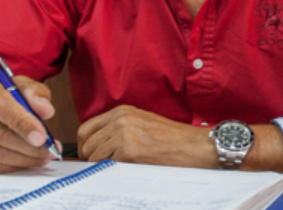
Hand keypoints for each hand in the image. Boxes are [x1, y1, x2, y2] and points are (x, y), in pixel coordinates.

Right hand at [0, 75, 59, 172]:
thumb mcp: (16, 86)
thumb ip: (34, 92)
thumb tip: (46, 110)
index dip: (22, 123)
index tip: (42, 136)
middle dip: (29, 146)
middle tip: (49, 150)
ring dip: (24, 158)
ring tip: (42, 156)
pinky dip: (11, 167)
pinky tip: (24, 161)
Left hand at [78, 105, 282, 183]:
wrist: (197, 146)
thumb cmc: (174, 140)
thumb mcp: (142, 126)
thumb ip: (119, 131)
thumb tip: (97, 149)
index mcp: (122, 111)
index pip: (86, 128)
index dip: (85, 145)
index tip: (90, 156)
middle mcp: (120, 119)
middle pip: (87, 142)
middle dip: (90, 158)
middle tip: (101, 168)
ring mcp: (124, 133)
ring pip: (94, 155)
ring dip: (101, 166)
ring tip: (118, 170)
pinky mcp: (130, 150)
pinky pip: (106, 164)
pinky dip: (111, 171)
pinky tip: (126, 171)